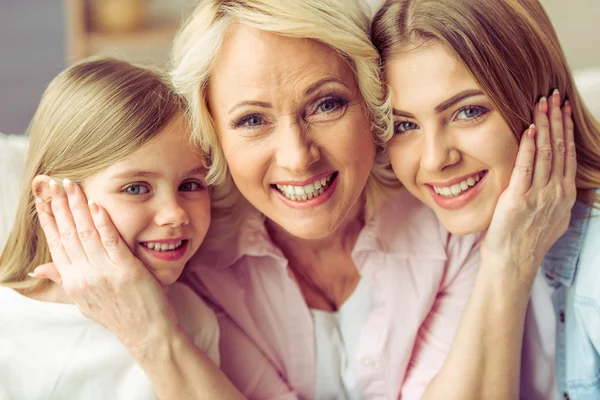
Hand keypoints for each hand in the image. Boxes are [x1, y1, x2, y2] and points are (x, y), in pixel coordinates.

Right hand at [32, 177, 177, 351]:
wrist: (146, 333)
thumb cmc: (118, 315)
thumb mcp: (84, 301)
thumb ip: (63, 280)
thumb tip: (37, 268)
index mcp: (72, 282)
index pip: (55, 244)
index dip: (48, 220)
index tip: (42, 199)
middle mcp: (84, 277)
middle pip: (68, 235)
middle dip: (59, 206)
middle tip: (54, 183)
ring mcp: (104, 273)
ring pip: (86, 234)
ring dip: (78, 208)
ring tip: (72, 186)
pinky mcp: (126, 271)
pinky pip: (112, 243)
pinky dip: (103, 223)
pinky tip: (97, 206)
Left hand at [482, 90, 575, 286]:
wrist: (512, 264)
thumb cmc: (523, 241)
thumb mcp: (548, 218)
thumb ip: (552, 197)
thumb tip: (554, 183)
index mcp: (563, 196)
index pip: (567, 154)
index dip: (565, 129)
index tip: (562, 108)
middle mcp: (556, 193)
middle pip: (560, 148)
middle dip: (557, 119)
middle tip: (553, 96)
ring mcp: (539, 196)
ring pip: (546, 153)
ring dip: (545, 125)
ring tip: (542, 103)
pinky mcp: (519, 200)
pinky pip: (526, 167)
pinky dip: (529, 146)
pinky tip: (530, 129)